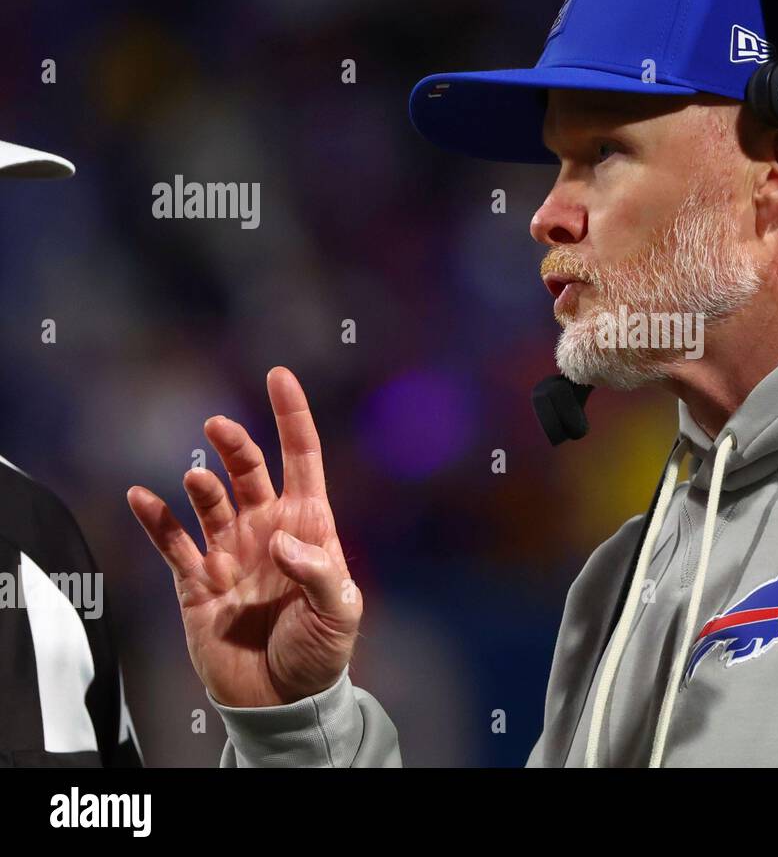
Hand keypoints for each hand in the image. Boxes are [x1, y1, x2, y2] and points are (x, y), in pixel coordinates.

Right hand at [127, 366, 360, 707]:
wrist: (283, 699)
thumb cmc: (321, 651)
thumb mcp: (339, 612)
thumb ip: (317, 571)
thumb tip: (279, 539)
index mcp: (310, 526)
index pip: (302, 458)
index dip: (292, 416)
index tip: (278, 375)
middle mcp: (268, 529)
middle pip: (250, 470)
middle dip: (236, 444)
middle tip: (218, 428)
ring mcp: (231, 551)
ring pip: (211, 501)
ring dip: (202, 486)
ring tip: (198, 483)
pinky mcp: (197, 582)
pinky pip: (172, 542)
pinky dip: (156, 519)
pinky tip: (142, 496)